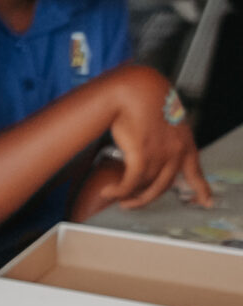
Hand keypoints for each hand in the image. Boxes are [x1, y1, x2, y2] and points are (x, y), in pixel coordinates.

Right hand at [102, 66, 211, 210]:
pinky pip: (130, 183)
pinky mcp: (142, 155)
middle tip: (131, 204)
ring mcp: (160, 154)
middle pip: (163, 187)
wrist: (136, 91)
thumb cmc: (146, 101)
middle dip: (145, 199)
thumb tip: (151, 157)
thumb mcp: (164, 122)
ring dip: (127, 195)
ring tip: (116, 196)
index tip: (206, 202)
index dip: (202, 190)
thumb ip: (164, 141)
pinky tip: (110, 191)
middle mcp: (176, 151)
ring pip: (144, 186)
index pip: (196, 171)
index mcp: (185, 143)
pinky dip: (118, 190)